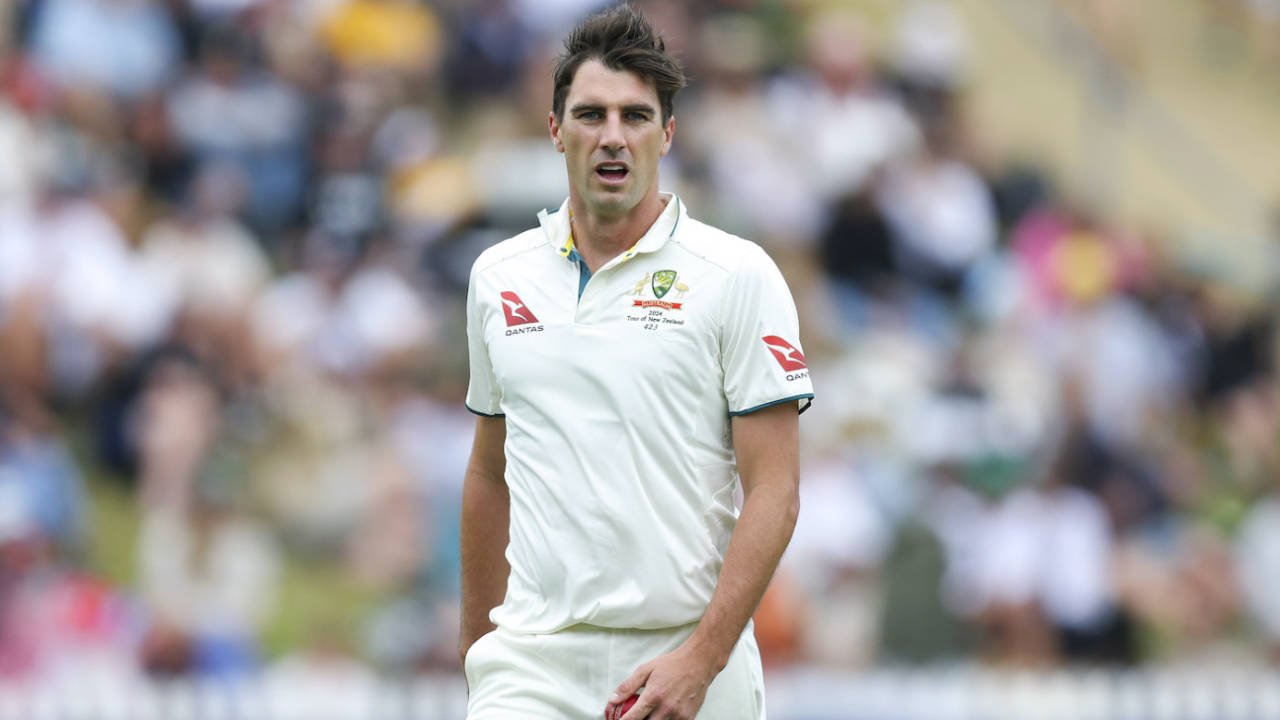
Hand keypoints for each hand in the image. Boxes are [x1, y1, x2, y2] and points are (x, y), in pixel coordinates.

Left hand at [605, 641, 720, 719]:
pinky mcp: (689, 718)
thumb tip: (612, 700)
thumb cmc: (672, 664)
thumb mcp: (646, 669)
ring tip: (651, 712)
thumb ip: (627, 686)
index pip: (633, 718)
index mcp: (653, 696)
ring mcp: (679, 715)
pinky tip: (662, 714)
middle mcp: (666, 708)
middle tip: (636, 715)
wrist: (699, 663)